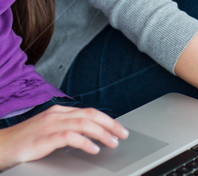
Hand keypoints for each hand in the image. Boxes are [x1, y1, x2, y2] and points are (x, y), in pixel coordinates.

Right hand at [0, 104, 128, 170]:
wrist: (2, 146)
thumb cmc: (25, 141)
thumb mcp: (49, 131)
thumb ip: (67, 130)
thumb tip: (89, 136)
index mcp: (60, 111)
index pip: (89, 112)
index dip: (107, 119)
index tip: (120, 129)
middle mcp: (57, 114)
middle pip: (91, 115)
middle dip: (110, 124)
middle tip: (123, 134)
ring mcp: (51, 124)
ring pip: (84, 124)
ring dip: (102, 133)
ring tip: (113, 142)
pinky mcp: (44, 138)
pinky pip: (70, 137)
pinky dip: (85, 142)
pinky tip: (94, 149)